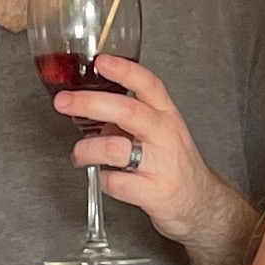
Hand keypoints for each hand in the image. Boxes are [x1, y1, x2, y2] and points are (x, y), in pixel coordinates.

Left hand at [56, 54, 239, 260]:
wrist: (200, 203)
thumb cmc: (174, 164)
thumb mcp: (161, 131)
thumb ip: (129, 117)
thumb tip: (91, 109)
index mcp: (166, 115)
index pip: (148, 85)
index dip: (124, 70)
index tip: (101, 61)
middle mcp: (165, 136)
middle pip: (127, 111)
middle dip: (89, 103)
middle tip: (64, 102)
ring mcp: (161, 164)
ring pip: (116, 148)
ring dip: (88, 149)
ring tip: (79, 154)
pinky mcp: (154, 193)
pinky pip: (117, 183)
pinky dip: (102, 180)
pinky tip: (104, 177)